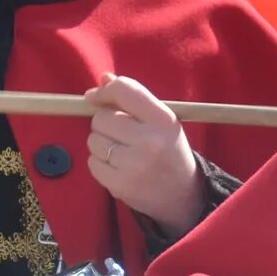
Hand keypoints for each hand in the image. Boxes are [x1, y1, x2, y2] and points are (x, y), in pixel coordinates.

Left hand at [87, 79, 205, 234]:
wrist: (184, 196)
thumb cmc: (170, 152)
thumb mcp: (162, 121)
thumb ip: (134, 99)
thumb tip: (103, 78)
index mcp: (163, 120)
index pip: (125, 91)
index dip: (105, 91)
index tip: (95, 96)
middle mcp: (149, 141)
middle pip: (102, 118)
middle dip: (105, 122)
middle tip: (120, 133)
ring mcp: (133, 165)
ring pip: (93, 140)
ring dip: (101, 142)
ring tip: (121, 151)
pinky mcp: (119, 185)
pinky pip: (92, 163)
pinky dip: (100, 162)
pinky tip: (118, 166)